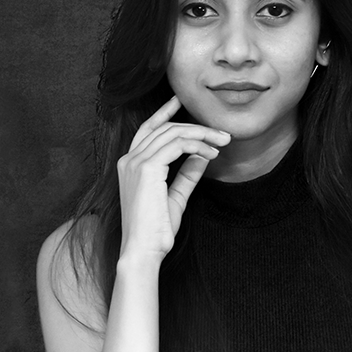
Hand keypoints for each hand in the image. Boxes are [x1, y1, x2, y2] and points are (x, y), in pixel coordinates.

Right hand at [116, 96, 229, 259]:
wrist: (144, 250)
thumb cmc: (156, 230)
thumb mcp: (175, 197)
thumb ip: (186, 175)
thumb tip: (202, 155)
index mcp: (130, 164)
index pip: (147, 129)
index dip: (163, 112)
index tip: (180, 101)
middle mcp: (129, 159)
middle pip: (165, 129)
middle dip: (196, 127)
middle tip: (222, 134)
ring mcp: (135, 162)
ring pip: (173, 133)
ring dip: (202, 135)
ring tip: (222, 142)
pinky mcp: (146, 168)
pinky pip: (177, 145)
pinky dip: (197, 145)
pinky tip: (211, 153)